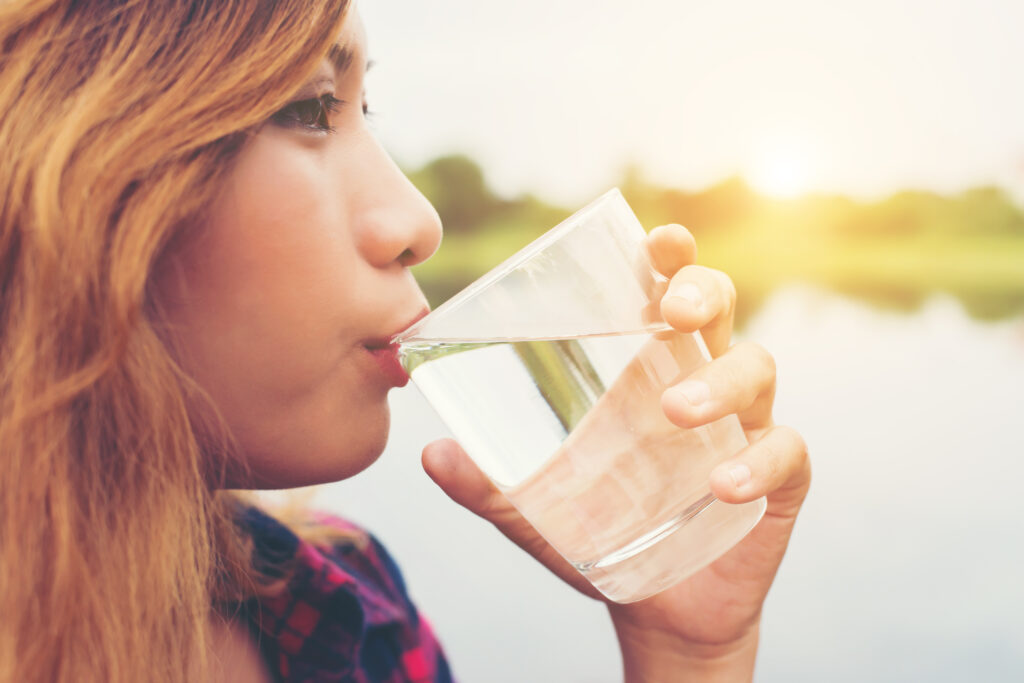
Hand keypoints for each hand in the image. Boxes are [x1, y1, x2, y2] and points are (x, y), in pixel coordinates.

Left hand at [421, 224, 810, 679]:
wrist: (660, 612)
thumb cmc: (605, 537)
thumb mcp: (540, 510)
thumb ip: (490, 484)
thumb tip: (431, 452)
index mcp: (649, 372)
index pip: (666, 295)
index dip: (671, 259)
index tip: (660, 241)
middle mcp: (704, 384)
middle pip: (721, 311)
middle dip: (704, 294)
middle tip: (673, 313)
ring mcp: (746, 427)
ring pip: (756, 369)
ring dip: (720, 382)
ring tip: (676, 411)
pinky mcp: (779, 479)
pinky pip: (785, 452)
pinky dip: (758, 462)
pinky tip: (724, 485)